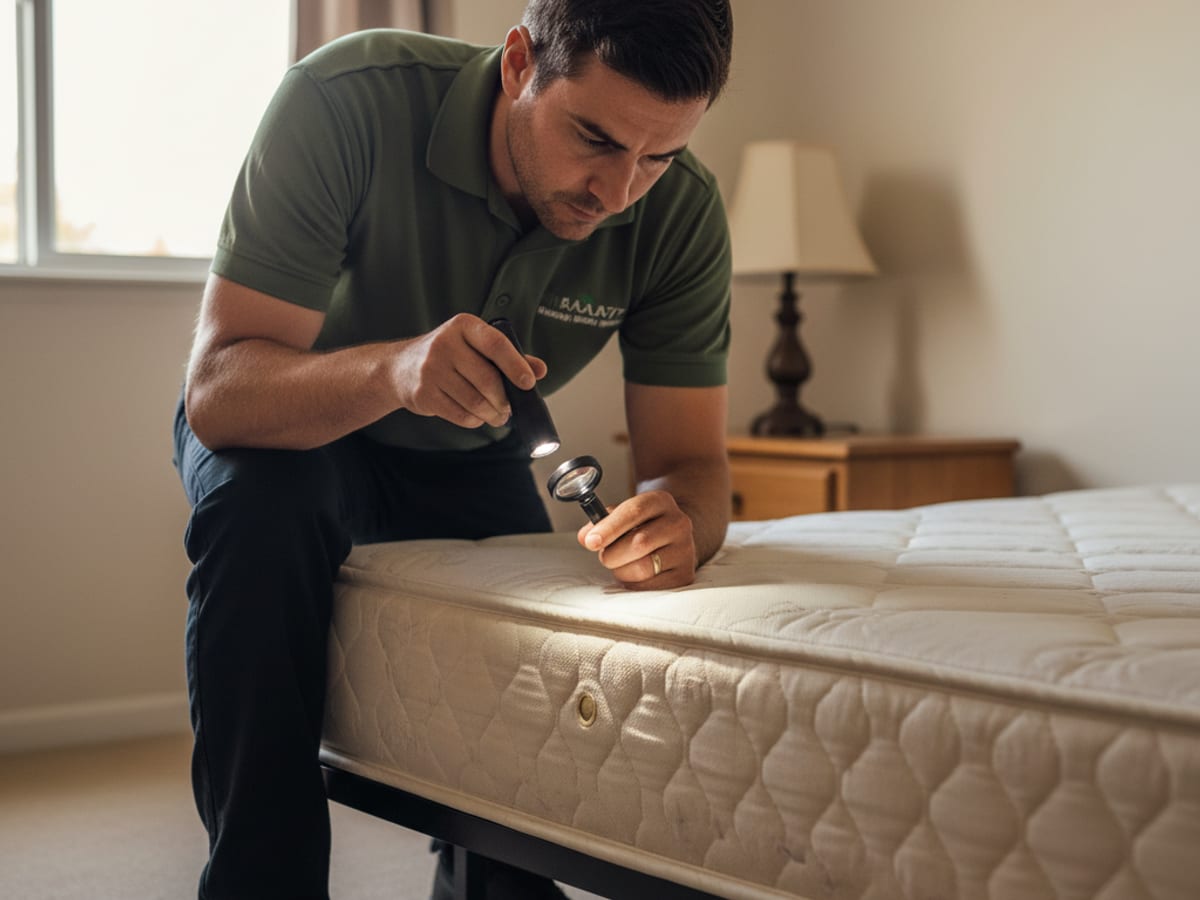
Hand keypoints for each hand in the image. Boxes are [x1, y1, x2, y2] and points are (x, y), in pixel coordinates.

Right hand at [390, 314, 546, 427]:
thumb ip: (508, 356)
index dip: (516, 366)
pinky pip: (461, 415)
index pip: (496, 344)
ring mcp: (430, 369)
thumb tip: (540, 370)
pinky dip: (475, 420)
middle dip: (505, 400)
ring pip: (475, 401)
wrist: (399, 368)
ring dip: (492, 414)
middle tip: (510, 408)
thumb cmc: (448, 356)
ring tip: (497, 415)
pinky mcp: (423, 394)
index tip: (529, 383)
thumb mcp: (474, 345)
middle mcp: (444, 344)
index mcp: (463, 326)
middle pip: (487, 380)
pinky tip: (477, 416)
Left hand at [576, 490, 697, 589]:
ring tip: (622, 564)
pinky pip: (650, 587)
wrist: (673, 538)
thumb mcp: (622, 516)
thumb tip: (585, 537)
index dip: (610, 528)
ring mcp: (685, 549)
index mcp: (660, 501)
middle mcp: (678, 523)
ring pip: (643, 568)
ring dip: (622, 571)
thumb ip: (600, 523)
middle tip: (606, 556)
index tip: (591, 542)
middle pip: (639, 543)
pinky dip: (634, 584)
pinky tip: (635, 575)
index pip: (634, 511)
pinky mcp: (685, 574)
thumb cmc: (641, 526)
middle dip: (612, 554)